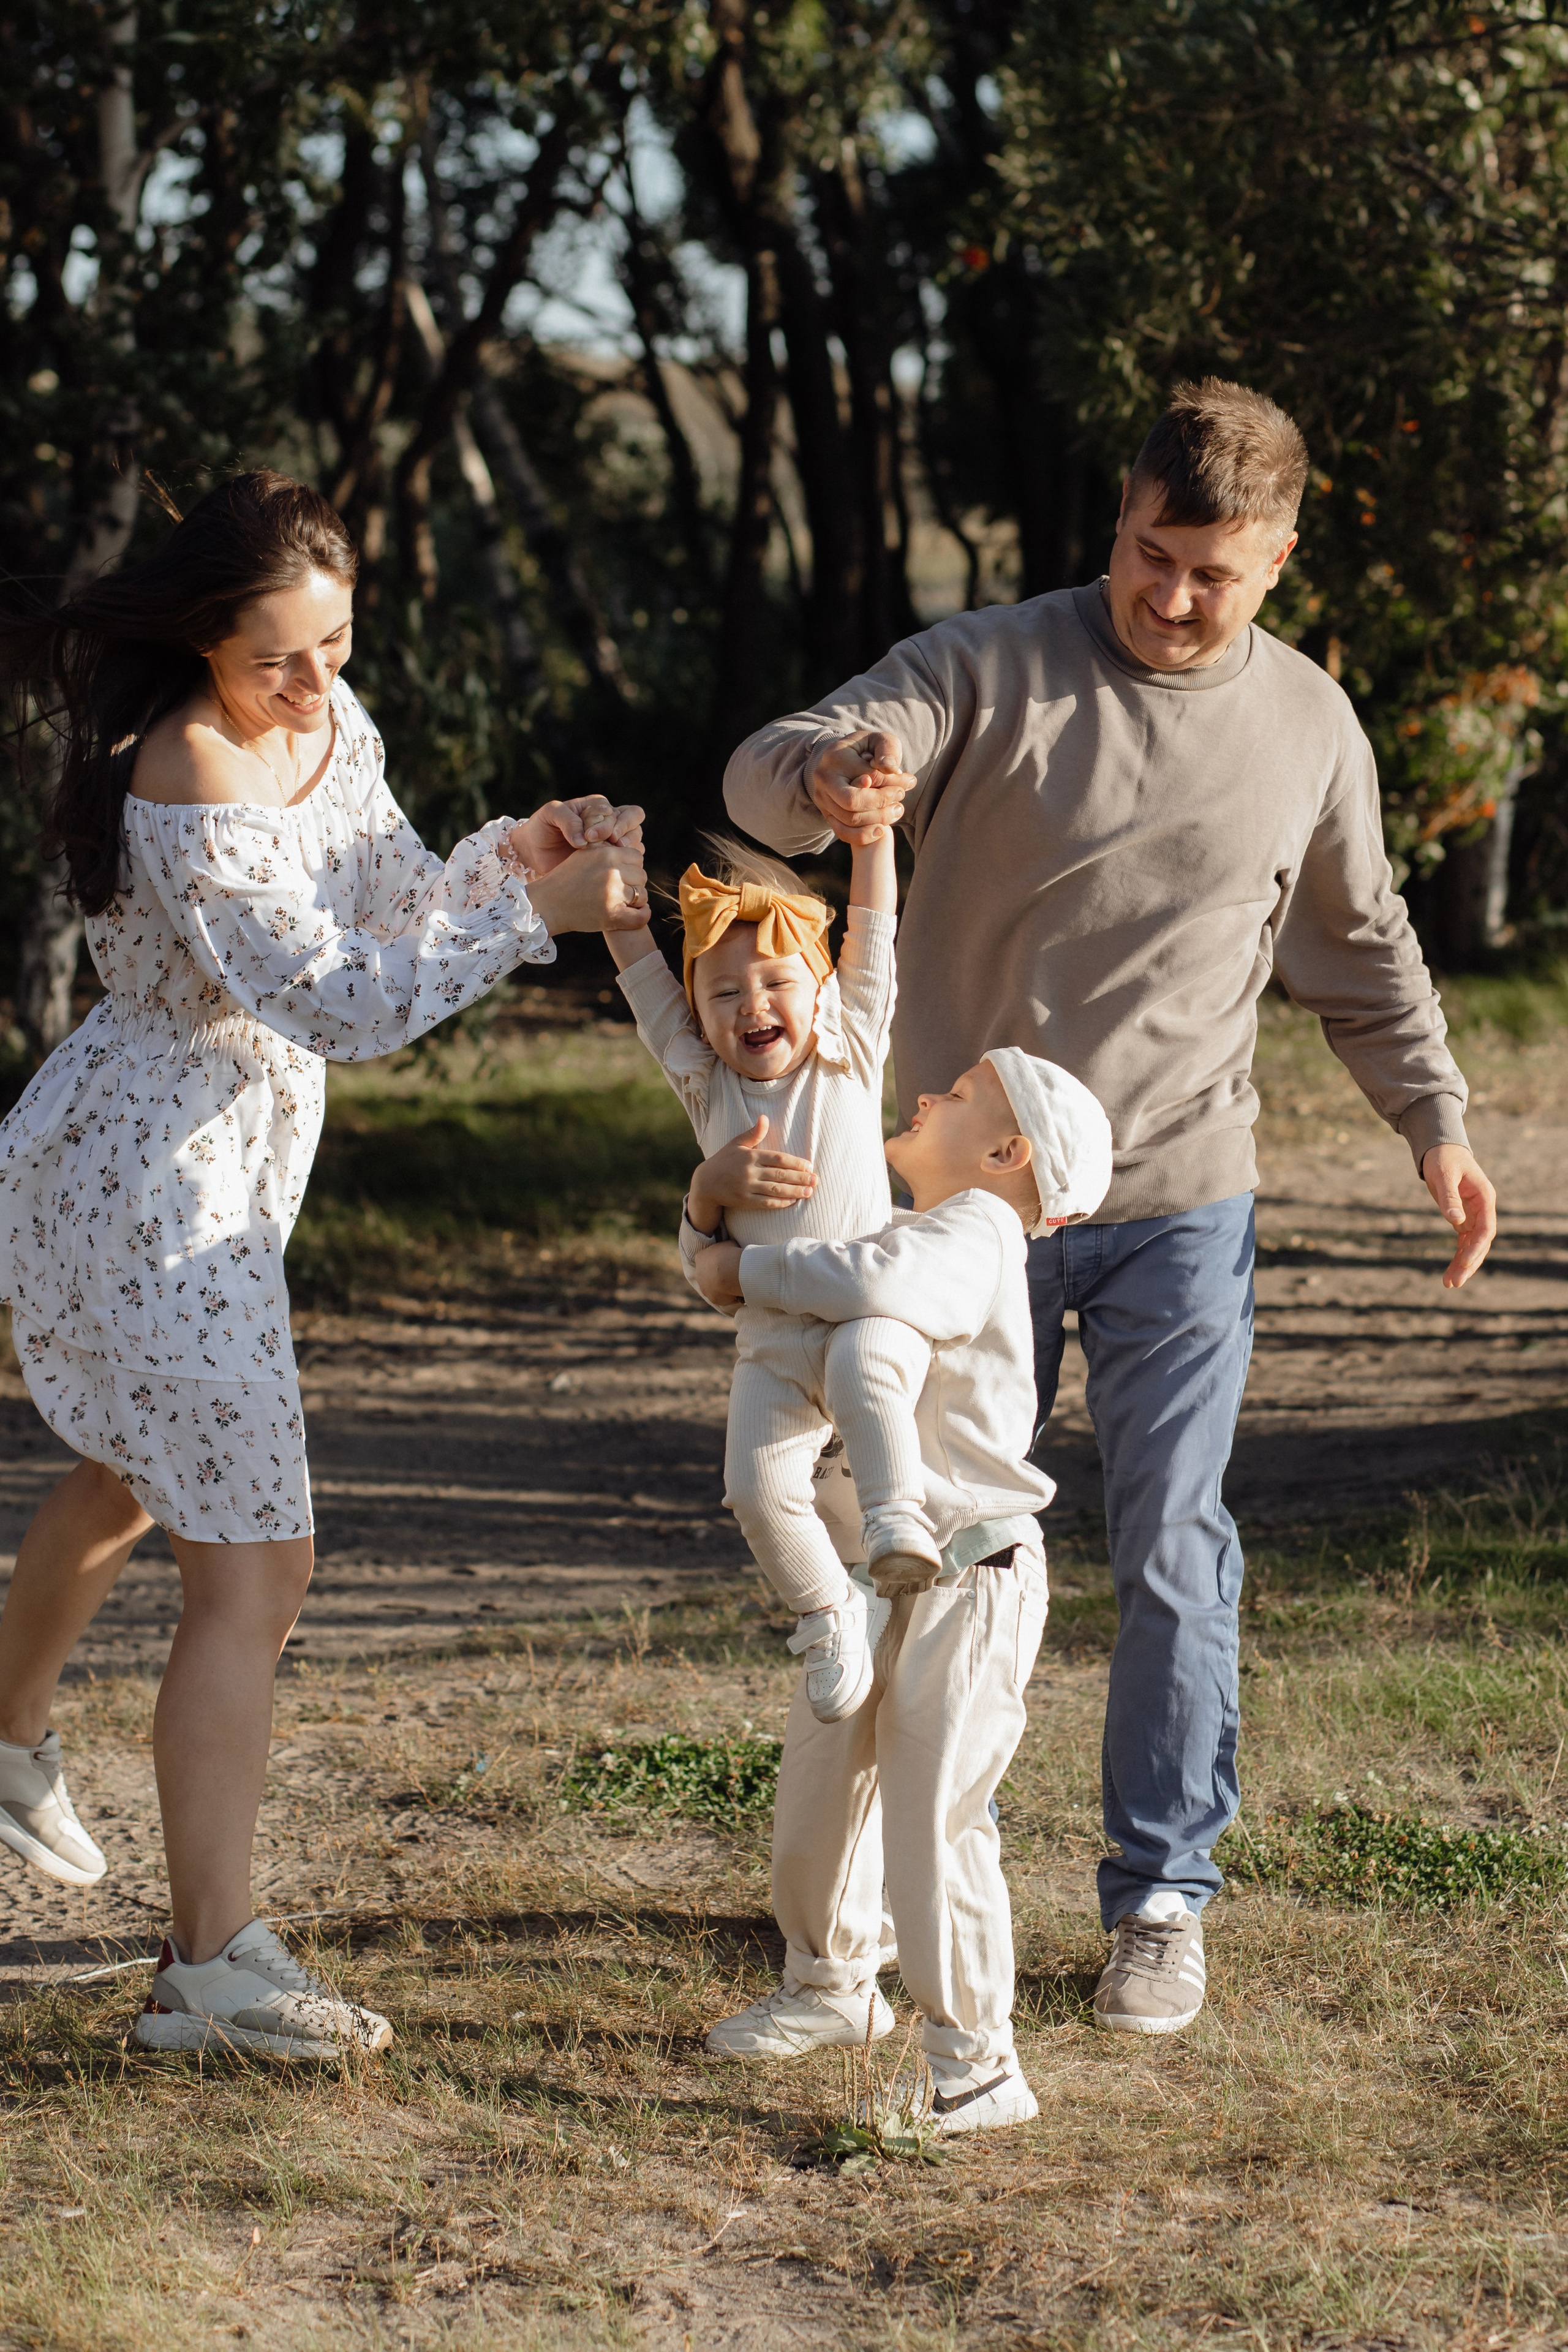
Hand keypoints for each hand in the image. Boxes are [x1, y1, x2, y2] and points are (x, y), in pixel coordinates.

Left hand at [507, 796, 644, 875]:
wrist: (533, 852)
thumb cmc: (542, 827)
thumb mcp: (550, 814)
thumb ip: (568, 819)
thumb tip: (584, 840)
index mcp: (598, 807)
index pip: (619, 811)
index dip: (610, 823)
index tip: (590, 836)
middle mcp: (610, 823)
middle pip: (635, 822)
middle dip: (626, 833)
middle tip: (611, 843)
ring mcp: (611, 843)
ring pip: (636, 842)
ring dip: (627, 850)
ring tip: (608, 857)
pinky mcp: (609, 862)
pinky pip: (627, 862)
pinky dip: (622, 864)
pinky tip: (606, 869)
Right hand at [528, 840, 647, 936]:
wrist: (547, 904)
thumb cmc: (565, 880)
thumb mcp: (583, 855)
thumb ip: (605, 850)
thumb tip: (628, 845)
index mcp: (606, 854)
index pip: (637, 857)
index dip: (631, 867)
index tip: (621, 875)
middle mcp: (611, 871)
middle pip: (641, 875)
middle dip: (633, 883)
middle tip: (620, 891)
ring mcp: (613, 893)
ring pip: (642, 895)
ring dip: (635, 901)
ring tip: (621, 903)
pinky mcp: (612, 914)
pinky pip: (641, 916)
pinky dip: (641, 916)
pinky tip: (634, 915)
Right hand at [688, 1116, 815, 1229]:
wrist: (705, 1183)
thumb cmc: (724, 1160)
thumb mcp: (736, 1143)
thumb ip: (753, 1133)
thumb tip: (764, 1117)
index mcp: (750, 1156)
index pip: (778, 1159)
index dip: (795, 1163)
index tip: (809, 1165)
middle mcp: (750, 1172)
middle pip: (780, 1175)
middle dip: (800, 1178)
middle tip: (816, 1180)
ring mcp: (747, 1188)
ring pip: (776, 1190)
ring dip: (795, 1192)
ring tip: (810, 1192)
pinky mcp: (745, 1201)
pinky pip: (766, 1203)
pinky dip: (781, 1203)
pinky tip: (793, 1201)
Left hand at [692, 1239, 744, 1309]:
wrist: (730, 1271)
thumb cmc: (731, 1254)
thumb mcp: (729, 1244)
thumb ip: (726, 1249)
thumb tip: (730, 1249)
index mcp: (701, 1257)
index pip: (706, 1259)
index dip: (718, 1261)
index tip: (727, 1261)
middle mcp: (699, 1273)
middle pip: (708, 1275)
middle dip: (718, 1275)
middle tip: (731, 1274)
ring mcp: (704, 1287)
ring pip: (714, 1288)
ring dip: (723, 1287)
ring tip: (736, 1284)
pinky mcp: (712, 1298)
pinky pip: (722, 1298)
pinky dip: (730, 1297)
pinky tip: (739, 1293)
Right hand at [807, 731, 914, 845]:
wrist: (844, 759)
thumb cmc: (867, 749)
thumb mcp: (879, 740)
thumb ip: (887, 750)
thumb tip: (890, 768)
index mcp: (836, 756)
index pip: (868, 776)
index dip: (892, 781)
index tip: (909, 781)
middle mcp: (824, 779)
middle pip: (852, 801)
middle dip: (882, 803)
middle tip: (900, 796)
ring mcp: (822, 798)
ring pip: (850, 819)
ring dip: (878, 819)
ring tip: (897, 809)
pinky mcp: (826, 814)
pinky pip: (842, 832)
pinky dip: (863, 836)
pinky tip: (881, 830)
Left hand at [1422, 1143, 1497, 1288]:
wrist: (1440, 1148)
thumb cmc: (1443, 1158)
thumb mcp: (1444, 1174)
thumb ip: (1449, 1197)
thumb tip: (1455, 1220)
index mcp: (1484, 1197)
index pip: (1486, 1229)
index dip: (1477, 1248)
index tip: (1465, 1264)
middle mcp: (1483, 1209)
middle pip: (1480, 1242)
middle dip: (1469, 1263)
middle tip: (1453, 1283)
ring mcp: (1474, 1215)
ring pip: (1472, 1245)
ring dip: (1463, 1264)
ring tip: (1449, 1284)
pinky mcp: (1462, 1218)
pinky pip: (1463, 1242)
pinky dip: (1457, 1256)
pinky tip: (1449, 1272)